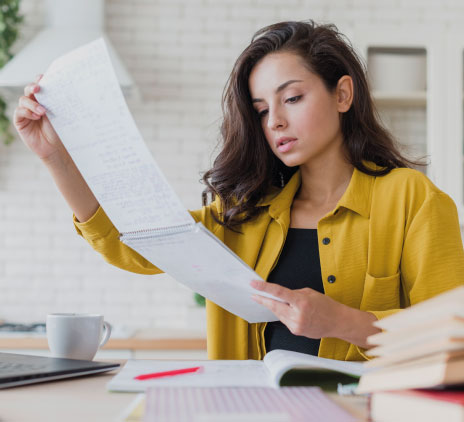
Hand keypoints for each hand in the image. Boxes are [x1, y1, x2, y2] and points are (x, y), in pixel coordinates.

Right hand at [13, 75, 64, 160]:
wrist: (56, 148)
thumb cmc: (60, 132)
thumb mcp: (61, 116)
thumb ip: (59, 104)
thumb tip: (66, 91)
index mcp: (46, 100)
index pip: (41, 86)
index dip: (40, 80)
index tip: (44, 77)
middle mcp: (35, 103)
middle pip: (30, 89)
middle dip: (33, 86)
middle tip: (38, 88)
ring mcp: (26, 111)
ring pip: (24, 99)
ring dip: (32, 104)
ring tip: (42, 111)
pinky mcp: (20, 121)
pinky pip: (19, 111)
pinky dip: (27, 112)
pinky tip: (36, 117)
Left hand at [250, 280, 379, 347]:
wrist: (337, 322)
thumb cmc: (326, 306)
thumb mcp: (309, 293)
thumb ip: (293, 293)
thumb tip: (279, 295)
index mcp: (302, 302)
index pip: (279, 293)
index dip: (264, 288)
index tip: (254, 284)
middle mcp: (298, 315)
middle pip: (274, 306)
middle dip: (263, 300)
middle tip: (254, 294)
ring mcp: (297, 325)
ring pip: (278, 314)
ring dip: (273, 307)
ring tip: (271, 300)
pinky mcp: (296, 331)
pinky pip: (284, 320)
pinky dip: (283, 314)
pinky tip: (287, 310)